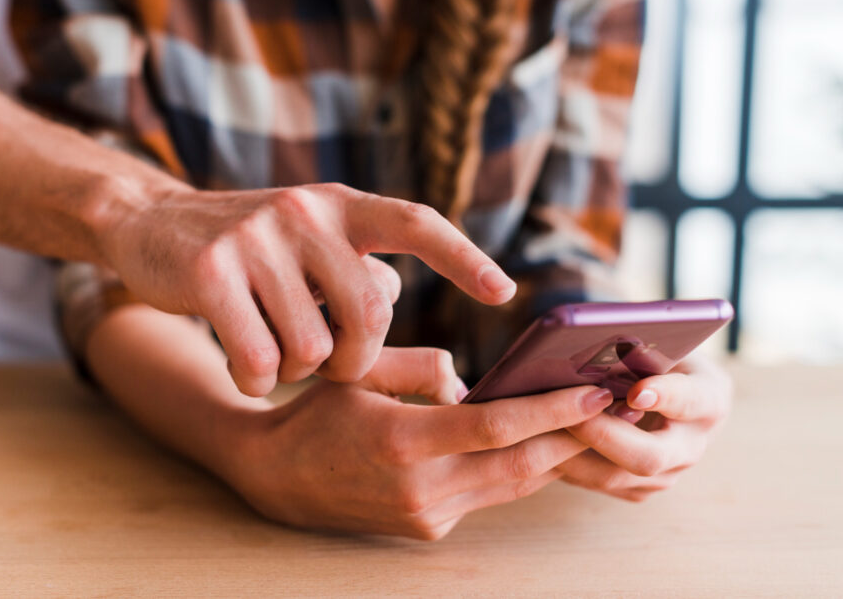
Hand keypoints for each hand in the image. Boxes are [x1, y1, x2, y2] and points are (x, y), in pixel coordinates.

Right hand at [99, 183, 515, 395]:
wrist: (151, 224)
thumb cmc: (249, 255)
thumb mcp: (309, 246)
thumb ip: (358, 276)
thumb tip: (420, 329)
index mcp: (340, 204)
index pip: (416, 222)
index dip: (463, 257)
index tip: (504, 292)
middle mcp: (305, 212)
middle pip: (371, 312)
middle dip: (358, 358)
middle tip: (332, 364)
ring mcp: (256, 239)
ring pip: (313, 346)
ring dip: (298, 371)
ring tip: (275, 352)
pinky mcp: (210, 271)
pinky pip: (258, 357)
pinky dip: (257, 380)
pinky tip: (244, 367)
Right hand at [224, 347, 615, 539]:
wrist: (277, 477)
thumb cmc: (316, 413)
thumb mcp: (359, 373)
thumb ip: (420, 366)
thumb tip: (472, 382)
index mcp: (402, 441)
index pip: (494, 426)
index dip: (550, 410)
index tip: (594, 392)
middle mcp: (421, 488)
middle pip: (518, 464)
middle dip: (574, 437)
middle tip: (617, 407)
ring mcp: (427, 516)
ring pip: (511, 485)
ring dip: (556, 457)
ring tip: (594, 425)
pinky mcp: (429, 528)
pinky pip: (488, 495)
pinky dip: (518, 470)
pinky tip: (542, 446)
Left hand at [556, 354, 731, 500]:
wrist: (660, 385)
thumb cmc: (653, 353)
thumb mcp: (657, 343)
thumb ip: (637, 347)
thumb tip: (591, 343)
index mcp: (708, 399)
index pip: (692, 401)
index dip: (665, 397)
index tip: (635, 391)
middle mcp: (693, 444)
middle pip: (649, 456)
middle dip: (602, 435)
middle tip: (567, 414)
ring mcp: (667, 473)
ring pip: (615, 475)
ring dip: (573, 453)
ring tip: (539, 429)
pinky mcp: (638, 487)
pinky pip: (597, 483)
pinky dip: (566, 464)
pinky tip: (539, 443)